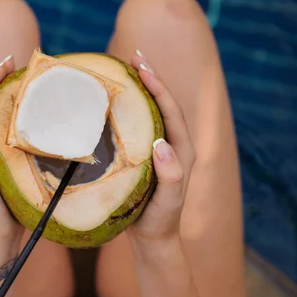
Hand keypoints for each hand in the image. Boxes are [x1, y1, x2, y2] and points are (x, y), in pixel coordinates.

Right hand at [127, 51, 195, 244]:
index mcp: (182, 150)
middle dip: (150, 79)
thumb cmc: (161, 221)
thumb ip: (171, 175)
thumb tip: (162, 144)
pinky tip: (114, 104)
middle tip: (133, 57)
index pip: (171, 110)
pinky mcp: (147, 157)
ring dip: (140, 90)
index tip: (142, 66)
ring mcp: (160, 150)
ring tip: (125, 71)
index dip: (158, 86)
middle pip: (163, 104)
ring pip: (152, 113)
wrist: (155, 240)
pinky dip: (130, 109)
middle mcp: (173, 145)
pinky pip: (140, 126)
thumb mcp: (168, 202)